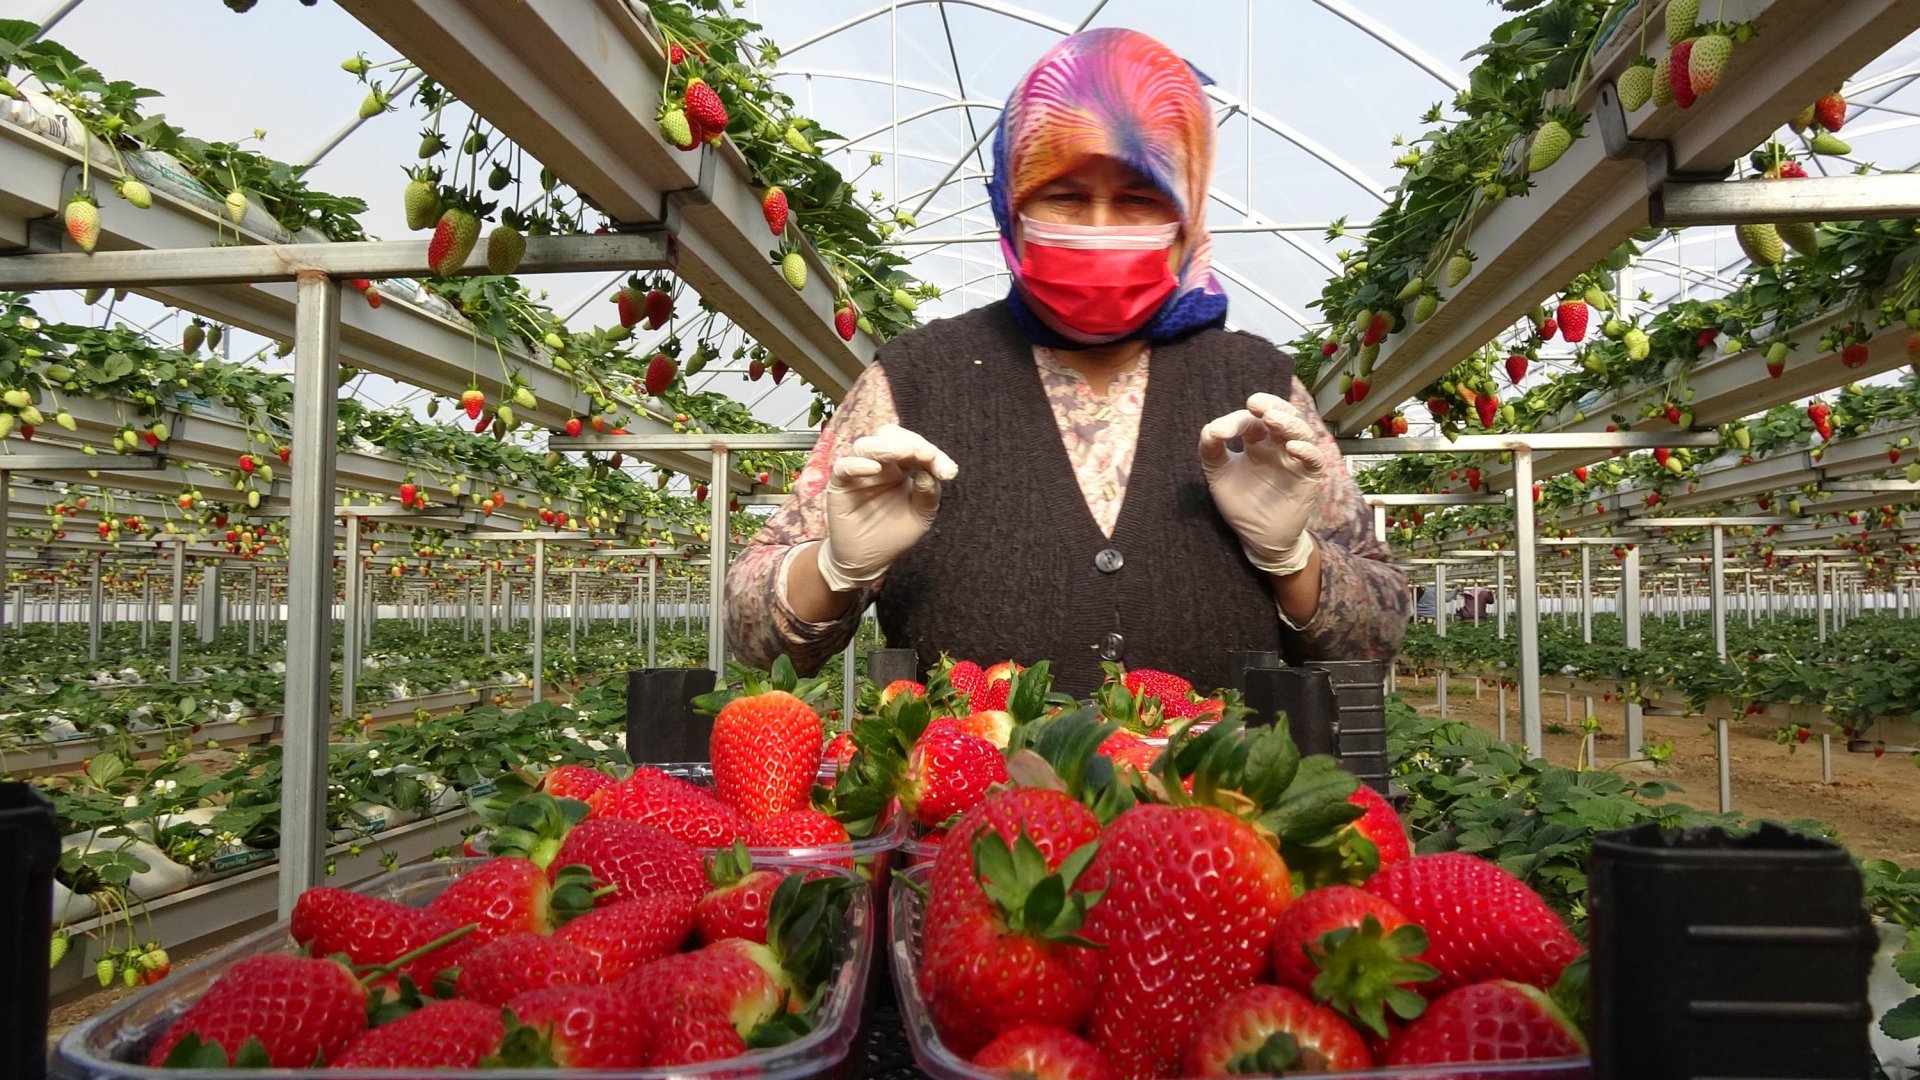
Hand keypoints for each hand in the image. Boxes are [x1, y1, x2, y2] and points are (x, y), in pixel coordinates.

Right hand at [816, 424, 958, 592]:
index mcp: (902, 467)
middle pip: (890, 435)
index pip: (916, 447)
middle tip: (927, 454)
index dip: (934, 455)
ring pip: (866, 445)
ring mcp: (859, 472)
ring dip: (887, 446)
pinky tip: (874, 468)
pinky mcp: (840, 485)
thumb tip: (928, 473)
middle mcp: (880, 464)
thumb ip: (928, 494)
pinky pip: (843, 467)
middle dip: (910, 441)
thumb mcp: (921, 516)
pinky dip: (857, 464)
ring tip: (905, 453)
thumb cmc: (894, 535)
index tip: (949, 472)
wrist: (868, 560)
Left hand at [1199, 392, 1325, 576]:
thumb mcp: (1218, 474)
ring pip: (1302, 432)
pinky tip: (1291, 448)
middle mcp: (1278, 447)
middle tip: (1255, 403)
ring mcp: (1295, 460)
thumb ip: (1211, 449)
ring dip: (1289, 423)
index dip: (1238, 421)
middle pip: (1283, 415)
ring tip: (1273, 419)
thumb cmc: (1241, 504)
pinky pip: (1314, 459)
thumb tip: (1212, 428)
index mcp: (1257, 442)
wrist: (1258, 538)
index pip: (1252, 421)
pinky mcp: (1308, 478)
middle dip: (1271, 405)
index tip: (1219, 432)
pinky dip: (1306, 451)